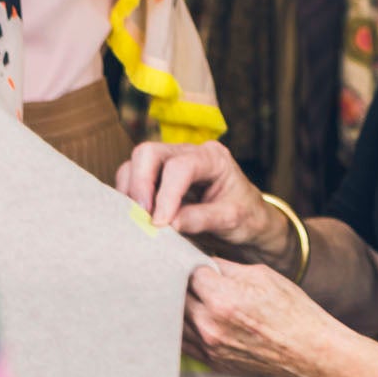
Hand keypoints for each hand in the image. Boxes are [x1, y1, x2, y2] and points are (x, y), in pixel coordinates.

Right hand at [117, 140, 296, 272]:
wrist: (248, 222)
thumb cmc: (246, 217)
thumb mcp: (232, 220)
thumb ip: (202, 219)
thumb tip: (169, 224)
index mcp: (213, 158)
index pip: (180, 167)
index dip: (166, 195)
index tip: (159, 224)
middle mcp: (188, 153)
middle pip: (149, 153)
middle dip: (139, 184)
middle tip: (141, 217)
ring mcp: (170, 162)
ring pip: (135, 164)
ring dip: (131, 192)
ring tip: (139, 221)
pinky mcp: (157, 178)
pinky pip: (132, 180)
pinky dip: (129, 198)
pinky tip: (137, 219)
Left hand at [185, 258, 348, 376]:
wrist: (309, 351)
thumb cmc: (291, 310)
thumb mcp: (262, 275)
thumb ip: (226, 268)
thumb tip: (202, 260)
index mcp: (222, 298)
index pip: (186, 272)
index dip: (188, 261)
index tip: (191, 257)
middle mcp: (210, 325)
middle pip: (175, 295)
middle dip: (180, 281)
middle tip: (186, 272)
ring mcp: (209, 347)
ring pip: (174, 319)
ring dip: (178, 304)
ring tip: (189, 293)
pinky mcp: (211, 362)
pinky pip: (183, 341)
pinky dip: (183, 326)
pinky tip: (193, 315)